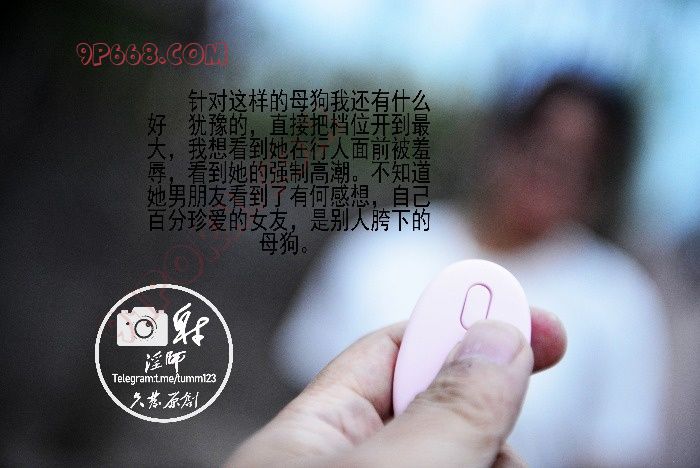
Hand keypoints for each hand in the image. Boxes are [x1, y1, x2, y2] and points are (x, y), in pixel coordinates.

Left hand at [229, 309, 565, 466]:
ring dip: (496, 462)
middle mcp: (347, 465)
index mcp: (309, 439)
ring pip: (463, 458)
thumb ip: (445, 411)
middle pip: (440, 413)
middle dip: (488, 420)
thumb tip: (499, 334)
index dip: (462, 326)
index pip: (391, 353)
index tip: (538, 321)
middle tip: (508, 449)